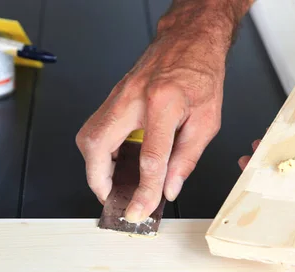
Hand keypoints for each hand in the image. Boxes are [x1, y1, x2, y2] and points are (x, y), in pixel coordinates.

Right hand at [75, 2, 244, 222]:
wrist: (188, 40)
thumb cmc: (200, 73)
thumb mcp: (206, 120)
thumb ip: (186, 158)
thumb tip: (169, 187)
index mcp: (164, 103)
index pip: (150, 157)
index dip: (145, 190)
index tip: (140, 209)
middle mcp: (133, 98)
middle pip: (97, 144)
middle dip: (96, 178)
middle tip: (110, 196)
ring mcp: (118, 95)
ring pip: (88, 136)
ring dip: (94, 165)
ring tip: (109, 183)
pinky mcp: (113, 97)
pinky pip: (95, 127)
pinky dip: (98, 150)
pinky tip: (112, 160)